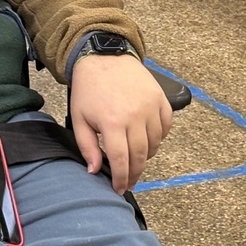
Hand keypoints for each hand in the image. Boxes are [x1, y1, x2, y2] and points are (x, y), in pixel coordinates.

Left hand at [68, 54, 172, 193]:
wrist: (104, 58)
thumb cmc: (89, 89)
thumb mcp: (80, 118)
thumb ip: (87, 147)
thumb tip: (94, 170)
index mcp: (112, 122)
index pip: (121, 160)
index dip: (121, 178)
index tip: (119, 188)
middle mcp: (135, 116)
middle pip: (140, 155)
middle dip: (135, 173)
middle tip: (129, 182)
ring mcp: (150, 107)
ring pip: (155, 143)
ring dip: (147, 156)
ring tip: (136, 160)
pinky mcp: (160, 98)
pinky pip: (166, 126)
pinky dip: (160, 137)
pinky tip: (149, 140)